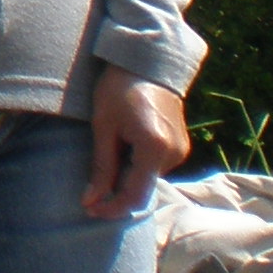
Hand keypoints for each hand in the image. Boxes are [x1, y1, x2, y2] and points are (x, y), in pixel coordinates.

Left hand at [85, 67, 190, 216]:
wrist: (146, 62)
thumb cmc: (118, 89)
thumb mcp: (103, 126)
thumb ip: (101, 166)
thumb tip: (91, 201)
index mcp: (154, 148)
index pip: (135, 195)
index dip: (112, 208)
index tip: (90, 209)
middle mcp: (174, 154)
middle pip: (142, 188)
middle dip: (116, 191)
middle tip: (91, 186)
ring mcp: (181, 151)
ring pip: (148, 178)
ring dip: (127, 175)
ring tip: (110, 149)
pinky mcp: (181, 146)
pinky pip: (156, 166)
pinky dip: (138, 165)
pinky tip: (125, 147)